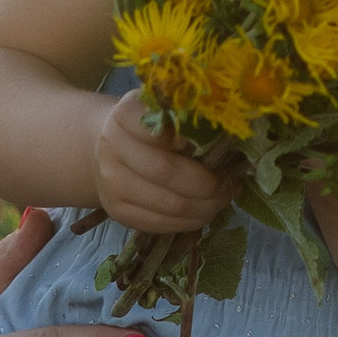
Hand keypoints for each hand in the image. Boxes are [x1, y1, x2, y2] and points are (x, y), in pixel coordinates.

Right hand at [90, 91, 235, 232]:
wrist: (108, 151)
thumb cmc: (148, 130)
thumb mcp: (163, 112)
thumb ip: (186, 120)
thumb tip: (227, 141)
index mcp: (125, 115)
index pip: (155, 127)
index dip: (185, 136)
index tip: (209, 142)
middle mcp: (113, 147)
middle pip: (167, 170)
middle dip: (208, 182)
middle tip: (229, 183)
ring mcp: (112, 182)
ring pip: (169, 203)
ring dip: (205, 206)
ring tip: (222, 199)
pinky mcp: (117, 211)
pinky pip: (161, 224)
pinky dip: (191, 221)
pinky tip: (205, 211)